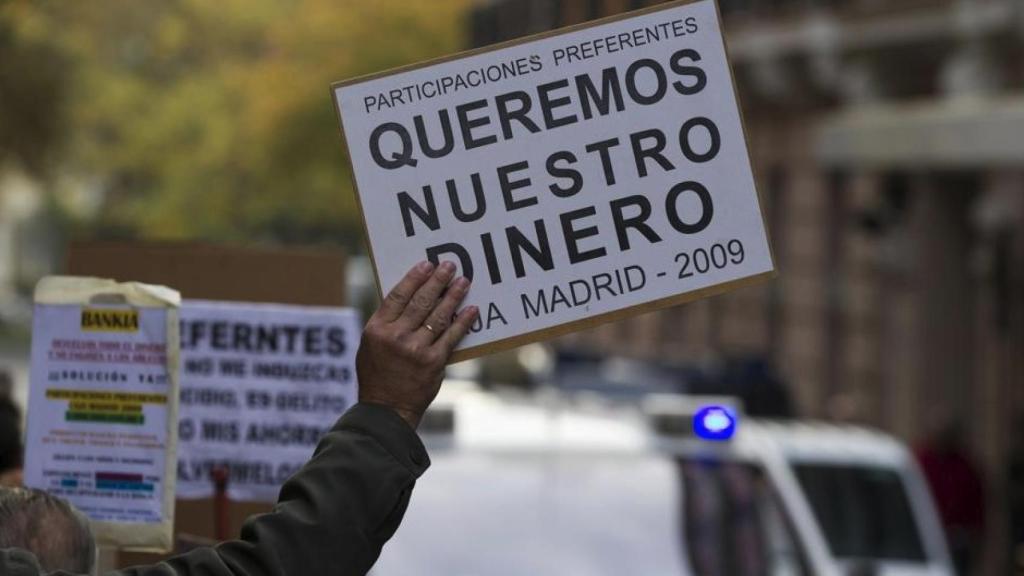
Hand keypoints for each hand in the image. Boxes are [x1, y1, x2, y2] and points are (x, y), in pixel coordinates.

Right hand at [356, 261, 477, 428]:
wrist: (387, 408)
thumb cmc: (378, 374)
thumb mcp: (370, 345)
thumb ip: (387, 322)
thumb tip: (409, 296)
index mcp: (377, 329)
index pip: (398, 296)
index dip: (414, 278)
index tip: (426, 265)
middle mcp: (396, 337)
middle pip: (421, 301)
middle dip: (437, 281)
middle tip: (449, 266)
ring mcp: (416, 349)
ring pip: (438, 315)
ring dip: (453, 296)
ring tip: (463, 282)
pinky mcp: (434, 362)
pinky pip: (452, 336)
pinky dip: (463, 321)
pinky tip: (471, 309)